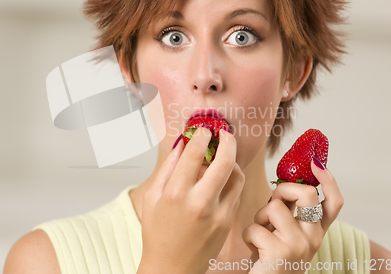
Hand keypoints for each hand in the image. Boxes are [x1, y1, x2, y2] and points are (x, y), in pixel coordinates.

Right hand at [138, 127, 244, 273]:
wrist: (172, 268)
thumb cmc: (158, 234)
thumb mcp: (153, 197)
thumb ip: (168, 167)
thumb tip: (182, 143)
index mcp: (175, 194)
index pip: (194, 154)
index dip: (201, 136)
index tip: (203, 130)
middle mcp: (199, 203)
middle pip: (225, 161)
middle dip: (227, 140)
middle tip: (224, 134)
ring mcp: (217, 214)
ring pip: (236, 175)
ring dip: (232, 160)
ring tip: (222, 157)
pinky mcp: (228, 222)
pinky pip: (236, 192)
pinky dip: (231, 179)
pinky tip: (221, 178)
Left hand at [242, 161, 343, 273]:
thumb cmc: (271, 260)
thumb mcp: (286, 235)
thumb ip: (290, 214)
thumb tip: (281, 188)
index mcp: (317, 232)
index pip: (334, 202)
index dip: (329, 180)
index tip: (316, 163)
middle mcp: (315, 238)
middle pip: (306, 192)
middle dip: (282, 190)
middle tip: (271, 207)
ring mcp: (300, 245)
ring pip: (274, 206)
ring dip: (259, 217)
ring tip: (260, 236)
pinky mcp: (281, 252)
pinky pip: (255, 226)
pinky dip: (248, 235)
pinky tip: (253, 250)